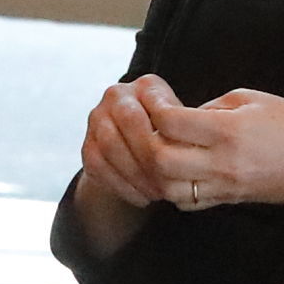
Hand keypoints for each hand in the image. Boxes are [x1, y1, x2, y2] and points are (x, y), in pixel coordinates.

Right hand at [80, 78, 188, 210]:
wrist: (140, 145)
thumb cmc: (174, 137)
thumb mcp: (185, 128)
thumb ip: (188, 132)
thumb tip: (196, 149)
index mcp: (147, 86)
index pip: (156, 108)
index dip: (171, 137)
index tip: (184, 164)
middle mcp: (117, 94)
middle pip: (130, 123)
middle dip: (150, 159)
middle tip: (168, 185)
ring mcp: (97, 117)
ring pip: (110, 146)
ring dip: (135, 175)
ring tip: (156, 194)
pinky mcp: (87, 142)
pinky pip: (97, 165)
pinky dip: (120, 186)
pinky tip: (141, 198)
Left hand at [151, 87, 283, 213]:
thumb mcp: (252, 100)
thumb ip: (210, 107)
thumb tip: (177, 116)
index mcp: (229, 131)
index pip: (171, 122)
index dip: (153, 106)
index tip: (151, 95)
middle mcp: (222, 163)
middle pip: (159, 159)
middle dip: (142, 140)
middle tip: (144, 122)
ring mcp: (222, 187)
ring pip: (165, 187)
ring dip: (151, 167)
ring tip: (153, 146)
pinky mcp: (225, 201)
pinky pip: (183, 202)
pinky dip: (167, 187)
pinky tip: (169, 169)